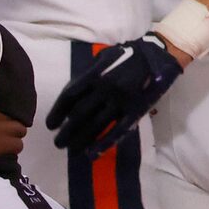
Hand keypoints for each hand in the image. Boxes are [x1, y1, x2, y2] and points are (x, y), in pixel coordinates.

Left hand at [46, 34, 184, 155]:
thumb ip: (88, 75)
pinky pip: (117, 131)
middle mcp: (104, 89)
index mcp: (95, 74)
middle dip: (66, 131)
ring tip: (71, 151)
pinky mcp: (135, 111)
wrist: (158, 55)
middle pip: (79, 114)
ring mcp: (120, 101)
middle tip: (58, 143)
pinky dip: (103, 144)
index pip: (69, 96)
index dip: (58, 112)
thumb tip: (70, 94)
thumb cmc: (128, 55)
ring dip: (80, 140)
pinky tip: (92, 154)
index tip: (50, 125)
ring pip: (96, 125)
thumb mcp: (104, 58)